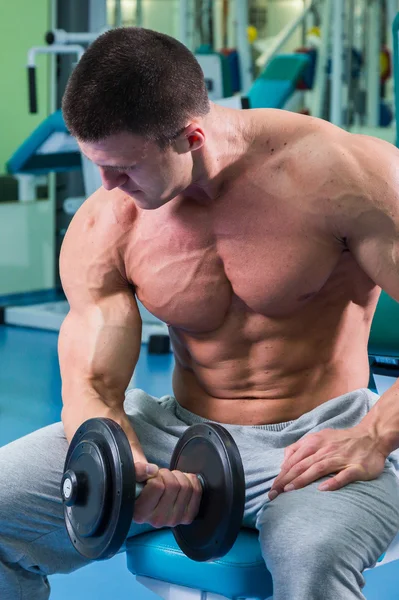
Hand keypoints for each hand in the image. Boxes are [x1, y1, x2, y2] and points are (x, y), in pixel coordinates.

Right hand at [133, 462, 202, 527]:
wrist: (148, 498)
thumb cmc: (140, 486)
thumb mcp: (131, 476)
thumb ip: (136, 471)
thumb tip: (152, 470)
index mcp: (140, 512)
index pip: (157, 485)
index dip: (155, 475)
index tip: (151, 477)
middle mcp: (157, 520)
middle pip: (173, 485)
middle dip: (168, 474)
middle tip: (161, 477)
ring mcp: (174, 520)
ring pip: (186, 487)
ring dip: (179, 476)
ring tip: (169, 480)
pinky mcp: (187, 517)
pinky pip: (197, 492)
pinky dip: (191, 481)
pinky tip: (181, 482)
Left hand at [268, 425, 386, 499]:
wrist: (371, 436)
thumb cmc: (341, 440)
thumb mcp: (318, 437)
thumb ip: (300, 448)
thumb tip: (284, 463)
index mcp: (315, 442)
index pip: (293, 460)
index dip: (281, 474)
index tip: (271, 488)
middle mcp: (325, 450)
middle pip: (301, 465)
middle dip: (285, 479)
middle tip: (273, 493)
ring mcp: (341, 458)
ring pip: (318, 468)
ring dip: (302, 479)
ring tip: (289, 490)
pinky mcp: (356, 467)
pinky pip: (343, 475)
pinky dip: (333, 482)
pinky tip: (322, 489)